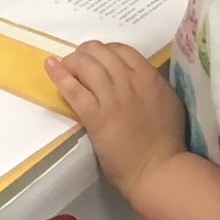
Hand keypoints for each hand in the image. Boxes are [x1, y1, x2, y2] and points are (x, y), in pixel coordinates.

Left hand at [45, 41, 186, 201]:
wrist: (158, 171)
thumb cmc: (167, 142)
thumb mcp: (168, 101)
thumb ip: (152, 84)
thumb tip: (136, 76)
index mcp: (149, 77)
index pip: (120, 49)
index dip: (105, 50)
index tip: (97, 59)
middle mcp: (129, 82)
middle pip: (99, 52)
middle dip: (85, 53)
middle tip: (78, 62)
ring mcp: (111, 98)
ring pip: (85, 64)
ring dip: (71, 61)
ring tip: (65, 66)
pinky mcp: (95, 116)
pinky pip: (73, 89)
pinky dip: (59, 74)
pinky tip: (50, 66)